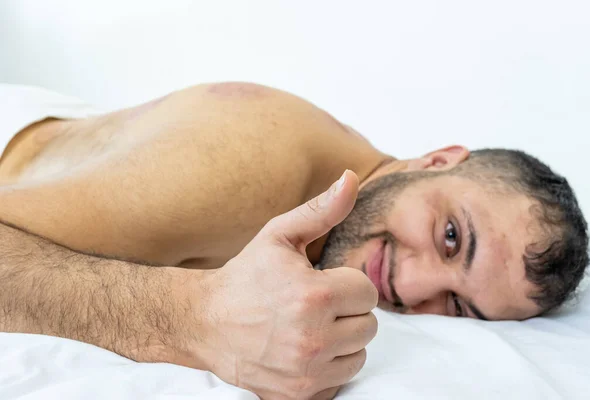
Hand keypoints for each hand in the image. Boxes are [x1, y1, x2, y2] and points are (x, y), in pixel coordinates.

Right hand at [200, 170, 377, 398]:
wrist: (203, 322)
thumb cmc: (245, 276)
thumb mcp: (279, 235)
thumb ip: (321, 210)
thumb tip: (352, 178)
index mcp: (315, 294)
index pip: (368, 292)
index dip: (346, 284)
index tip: (321, 283)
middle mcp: (314, 337)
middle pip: (367, 325)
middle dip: (346, 312)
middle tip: (314, 305)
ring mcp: (307, 371)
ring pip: (358, 354)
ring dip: (341, 340)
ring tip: (309, 326)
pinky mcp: (298, 393)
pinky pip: (341, 379)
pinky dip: (329, 366)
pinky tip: (304, 350)